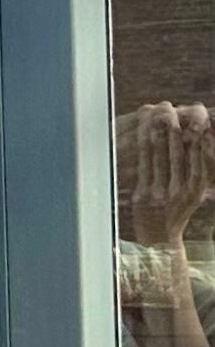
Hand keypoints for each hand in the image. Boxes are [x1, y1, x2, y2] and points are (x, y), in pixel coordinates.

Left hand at [119, 102, 214, 250]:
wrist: (158, 239)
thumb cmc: (175, 210)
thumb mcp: (191, 193)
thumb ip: (196, 171)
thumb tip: (200, 142)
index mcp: (196, 189)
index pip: (201, 158)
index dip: (201, 136)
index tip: (203, 119)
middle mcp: (182, 190)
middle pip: (181, 151)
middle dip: (177, 127)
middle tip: (174, 107)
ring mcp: (162, 192)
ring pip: (161, 153)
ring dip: (159, 129)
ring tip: (159, 111)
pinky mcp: (144, 193)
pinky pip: (143, 162)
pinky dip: (144, 143)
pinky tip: (144, 129)